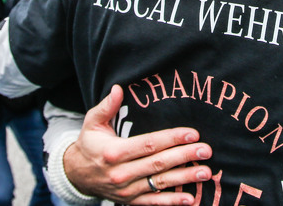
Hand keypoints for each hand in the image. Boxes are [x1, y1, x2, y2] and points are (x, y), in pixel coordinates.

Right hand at [64, 85, 211, 204]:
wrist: (76, 174)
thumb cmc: (90, 143)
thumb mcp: (92, 122)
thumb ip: (107, 106)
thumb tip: (119, 88)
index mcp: (114, 152)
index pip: (149, 144)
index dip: (172, 138)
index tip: (192, 133)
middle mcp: (120, 173)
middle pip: (158, 163)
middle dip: (185, 156)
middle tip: (206, 150)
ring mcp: (126, 190)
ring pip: (160, 183)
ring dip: (185, 179)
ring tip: (205, 172)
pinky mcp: (129, 201)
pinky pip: (153, 203)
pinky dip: (172, 202)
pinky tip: (191, 199)